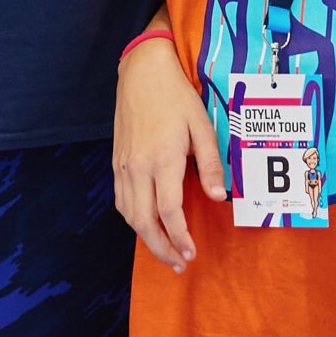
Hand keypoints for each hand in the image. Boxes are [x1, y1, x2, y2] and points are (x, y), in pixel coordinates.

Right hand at [113, 38, 226, 274]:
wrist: (142, 71)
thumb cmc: (176, 96)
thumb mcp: (201, 125)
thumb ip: (210, 164)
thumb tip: (219, 198)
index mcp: (162, 159)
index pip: (169, 212)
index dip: (180, 238)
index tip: (191, 254)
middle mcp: (138, 166)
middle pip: (144, 222)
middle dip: (161, 249)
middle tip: (179, 265)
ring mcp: (123, 165)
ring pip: (129, 214)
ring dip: (146, 238)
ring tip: (165, 250)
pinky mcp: (116, 161)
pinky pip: (121, 200)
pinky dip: (133, 219)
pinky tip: (147, 224)